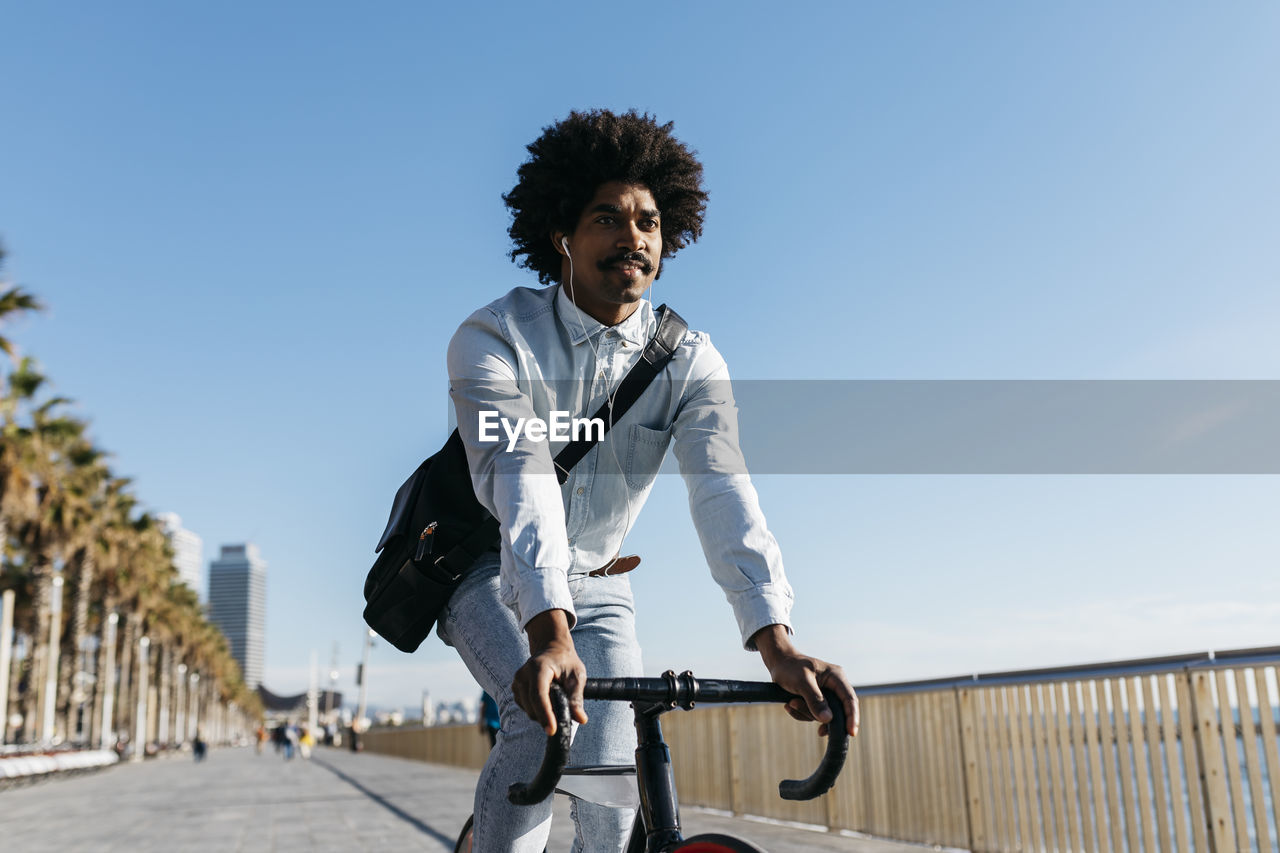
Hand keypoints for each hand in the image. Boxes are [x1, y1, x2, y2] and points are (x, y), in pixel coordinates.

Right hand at [513, 609, 588, 734]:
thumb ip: (577, 697)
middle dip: (548, 716)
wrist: (552, 649)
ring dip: (543, 713)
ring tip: (557, 699)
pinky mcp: (516, 690)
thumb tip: (581, 719)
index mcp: (538, 668)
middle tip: (565, 711)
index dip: (545, 714)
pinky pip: (526, 708)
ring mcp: (517, 682)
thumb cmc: (566, 661)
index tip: (552, 730)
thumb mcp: (577, 675)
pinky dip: (538, 710)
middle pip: (532, 707)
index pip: (539, 695)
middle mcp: (523, 675)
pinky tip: (548, 700)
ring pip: (529, 710)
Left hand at [751, 624, 858, 737]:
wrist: (777, 663)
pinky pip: (813, 715)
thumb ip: (815, 700)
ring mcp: (826, 694)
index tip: (851, 733)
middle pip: (837, 710)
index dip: (852, 717)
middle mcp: (834, 686)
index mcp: (836, 676)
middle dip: (819, 715)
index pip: (850, 699)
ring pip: (822, 715)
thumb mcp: (802, 682)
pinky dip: (801, 713)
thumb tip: (827, 719)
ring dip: (806, 713)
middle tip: (813, 726)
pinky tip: (789, 705)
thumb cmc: (790, 668)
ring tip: (791, 702)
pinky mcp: (816, 700)